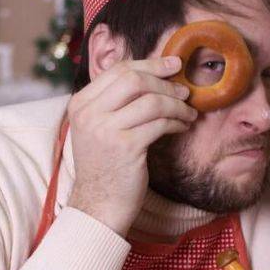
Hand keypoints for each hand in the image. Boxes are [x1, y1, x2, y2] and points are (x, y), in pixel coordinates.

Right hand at [67, 56, 196, 233]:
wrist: (99, 205)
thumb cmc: (105, 166)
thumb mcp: (99, 128)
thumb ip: (114, 102)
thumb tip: (152, 74)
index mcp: (80, 104)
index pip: (118, 70)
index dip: (150, 63)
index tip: (173, 64)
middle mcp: (89, 114)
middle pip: (134, 79)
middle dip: (165, 81)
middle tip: (184, 90)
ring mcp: (106, 130)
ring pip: (151, 101)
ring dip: (176, 105)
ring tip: (188, 113)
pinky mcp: (126, 147)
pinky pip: (159, 123)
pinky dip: (176, 122)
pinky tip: (182, 127)